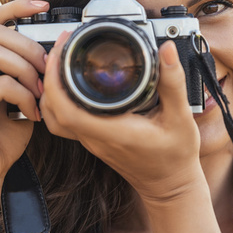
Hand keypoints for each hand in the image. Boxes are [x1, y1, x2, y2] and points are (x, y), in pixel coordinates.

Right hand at [0, 0, 48, 202]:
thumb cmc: (0, 140)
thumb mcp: (18, 98)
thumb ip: (25, 73)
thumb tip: (51, 50)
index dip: (16, 7)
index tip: (44, 6)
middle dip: (30, 47)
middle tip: (47, 71)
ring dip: (28, 71)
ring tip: (40, 94)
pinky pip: (1, 83)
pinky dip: (24, 96)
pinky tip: (32, 113)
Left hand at [40, 32, 201, 204]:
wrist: (170, 186)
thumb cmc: (175, 157)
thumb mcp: (181, 118)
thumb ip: (173, 83)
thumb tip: (167, 51)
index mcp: (112, 132)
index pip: (67, 109)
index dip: (56, 80)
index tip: (60, 52)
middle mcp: (95, 137)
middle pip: (54, 109)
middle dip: (50, 74)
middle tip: (62, 47)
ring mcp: (91, 140)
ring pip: (54, 116)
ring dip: (50, 88)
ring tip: (60, 61)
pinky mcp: (92, 139)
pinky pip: (64, 120)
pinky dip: (58, 100)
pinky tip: (67, 85)